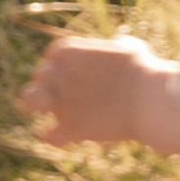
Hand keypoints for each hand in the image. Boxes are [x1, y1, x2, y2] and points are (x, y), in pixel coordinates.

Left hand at [21, 33, 175, 146]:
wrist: (148, 99)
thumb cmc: (143, 70)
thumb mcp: (130, 49)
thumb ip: (118, 45)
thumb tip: (120, 42)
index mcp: (72, 51)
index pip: (53, 55)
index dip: (61, 65)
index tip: (75, 73)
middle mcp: (61, 75)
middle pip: (41, 76)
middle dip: (51, 84)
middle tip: (70, 93)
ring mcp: (63, 103)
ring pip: (31, 100)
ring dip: (36, 104)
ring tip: (49, 111)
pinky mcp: (71, 128)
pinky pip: (51, 136)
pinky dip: (53, 137)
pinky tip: (64, 137)